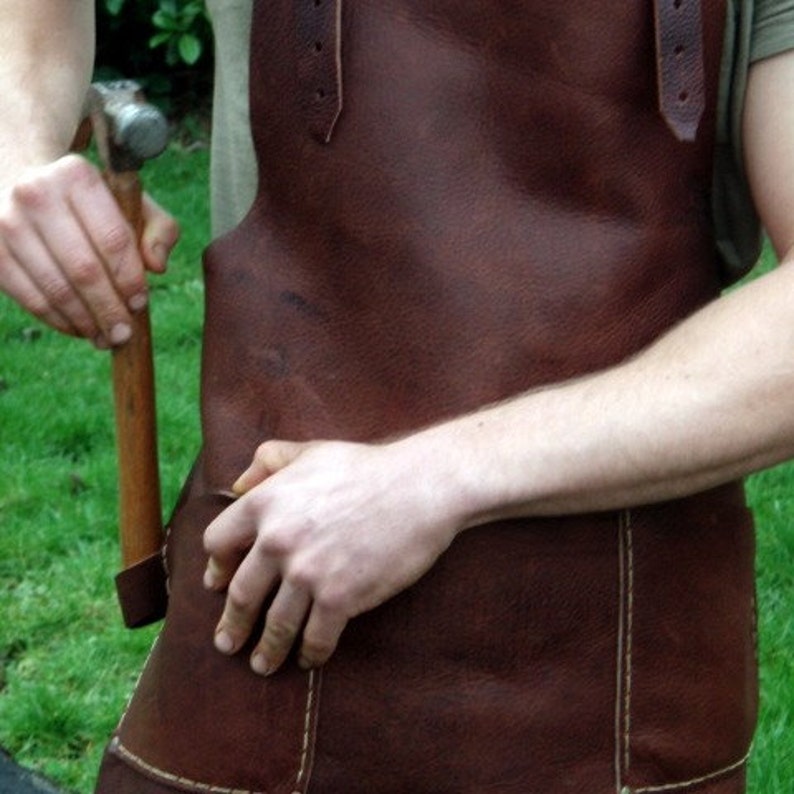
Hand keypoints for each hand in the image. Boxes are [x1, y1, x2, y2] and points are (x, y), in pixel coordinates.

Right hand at [0, 154, 178, 346]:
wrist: (20, 180)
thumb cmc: (89, 202)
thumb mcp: (131, 202)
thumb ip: (159, 230)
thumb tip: (158, 266)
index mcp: (77, 177)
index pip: (113, 239)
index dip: (130, 279)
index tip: (140, 303)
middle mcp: (36, 194)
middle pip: (83, 269)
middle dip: (109, 309)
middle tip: (124, 333)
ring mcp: (6, 222)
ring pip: (55, 288)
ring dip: (85, 321)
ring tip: (106, 337)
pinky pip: (30, 298)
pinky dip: (58, 320)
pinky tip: (79, 328)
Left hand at [203, 438, 461, 675]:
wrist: (418, 487)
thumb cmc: (366, 467)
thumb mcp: (310, 452)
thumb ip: (269, 461)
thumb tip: (238, 484)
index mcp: (265, 503)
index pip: (217, 543)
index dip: (217, 567)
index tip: (219, 584)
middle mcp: (277, 540)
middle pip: (240, 594)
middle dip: (232, 624)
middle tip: (227, 642)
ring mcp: (307, 572)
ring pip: (275, 624)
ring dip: (266, 651)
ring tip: (261, 664)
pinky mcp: (340, 597)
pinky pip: (315, 638)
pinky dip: (310, 653)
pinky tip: (310, 658)